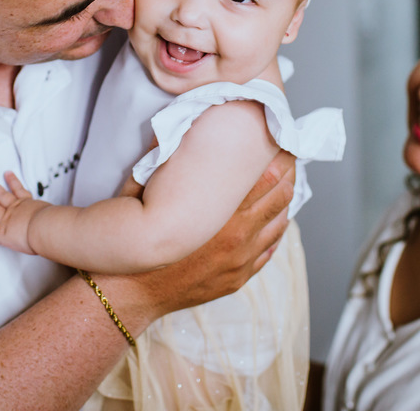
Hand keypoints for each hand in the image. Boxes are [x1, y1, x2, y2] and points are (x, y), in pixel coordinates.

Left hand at [0, 172, 50, 254]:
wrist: (45, 227)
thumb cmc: (53, 221)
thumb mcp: (55, 213)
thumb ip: (55, 215)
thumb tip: (65, 219)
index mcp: (28, 203)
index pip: (19, 191)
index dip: (13, 182)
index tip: (7, 174)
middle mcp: (15, 209)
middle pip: (1, 194)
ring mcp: (7, 220)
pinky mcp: (3, 234)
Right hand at [98, 150, 296, 325]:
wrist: (131, 292)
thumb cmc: (139, 240)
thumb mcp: (146, 192)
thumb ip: (165, 159)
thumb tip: (176, 128)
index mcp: (222, 211)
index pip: (268, 176)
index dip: (278, 156)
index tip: (280, 142)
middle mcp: (239, 236)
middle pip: (281, 196)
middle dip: (288, 174)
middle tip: (288, 157)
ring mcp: (241, 260)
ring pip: (279, 224)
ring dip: (284, 202)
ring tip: (284, 184)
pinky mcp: (238, 278)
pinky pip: (268, 250)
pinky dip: (274, 231)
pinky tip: (272, 219)